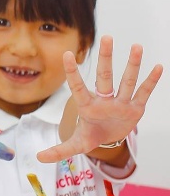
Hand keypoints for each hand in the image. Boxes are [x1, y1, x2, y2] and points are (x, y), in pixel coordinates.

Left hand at [36, 35, 162, 162]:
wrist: (108, 138)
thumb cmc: (90, 135)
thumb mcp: (76, 144)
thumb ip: (59, 150)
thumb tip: (38, 158)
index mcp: (87, 106)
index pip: (77, 87)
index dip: (72, 73)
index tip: (66, 54)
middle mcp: (104, 100)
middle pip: (105, 76)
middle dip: (106, 58)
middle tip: (107, 37)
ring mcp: (120, 103)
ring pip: (126, 81)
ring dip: (132, 65)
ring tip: (137, 46)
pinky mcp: (135, 109)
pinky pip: (143, 93)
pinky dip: (150, 81)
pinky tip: (157, 67)